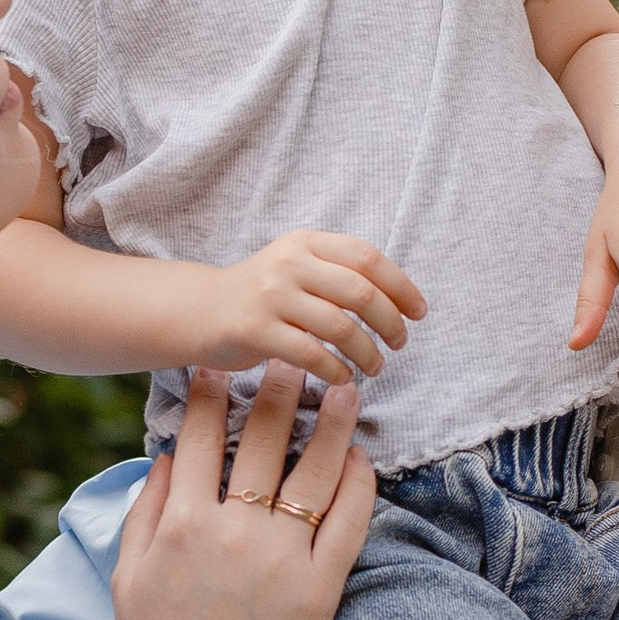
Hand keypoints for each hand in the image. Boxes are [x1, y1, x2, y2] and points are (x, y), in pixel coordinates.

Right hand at [112, 366, 375, 619]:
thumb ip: (143, 514)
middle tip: (292, 358)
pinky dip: (357, 484)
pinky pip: (346, 522)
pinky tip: (361, 457)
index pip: (195, 440)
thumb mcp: (127, 580)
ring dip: (330, 422)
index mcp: (179, 524)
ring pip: (312, 470)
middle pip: (260, 441)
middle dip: (276, 389)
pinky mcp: (320, 586)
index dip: (206, 396)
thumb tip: (164, 460)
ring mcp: (280, 556)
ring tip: (345, 388)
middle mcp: (231, 529)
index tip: (217, 367)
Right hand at [195, 229, 426, 387]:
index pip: (368, 258)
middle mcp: (289, 263)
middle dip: (390, 323)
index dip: (401, 287)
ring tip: (375, 367)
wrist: (200, 310)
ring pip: (340, 327)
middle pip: (361, 292)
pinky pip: (311, 354)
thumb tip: (398, 298)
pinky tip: (344, 377)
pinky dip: (336, 370)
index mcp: (306, 242)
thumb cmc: (262, 295)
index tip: (418, 313)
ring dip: (367, 352)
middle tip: (399, 344)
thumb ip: (338, 272)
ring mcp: (271, 295)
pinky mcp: (256, 330)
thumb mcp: (297, 266)